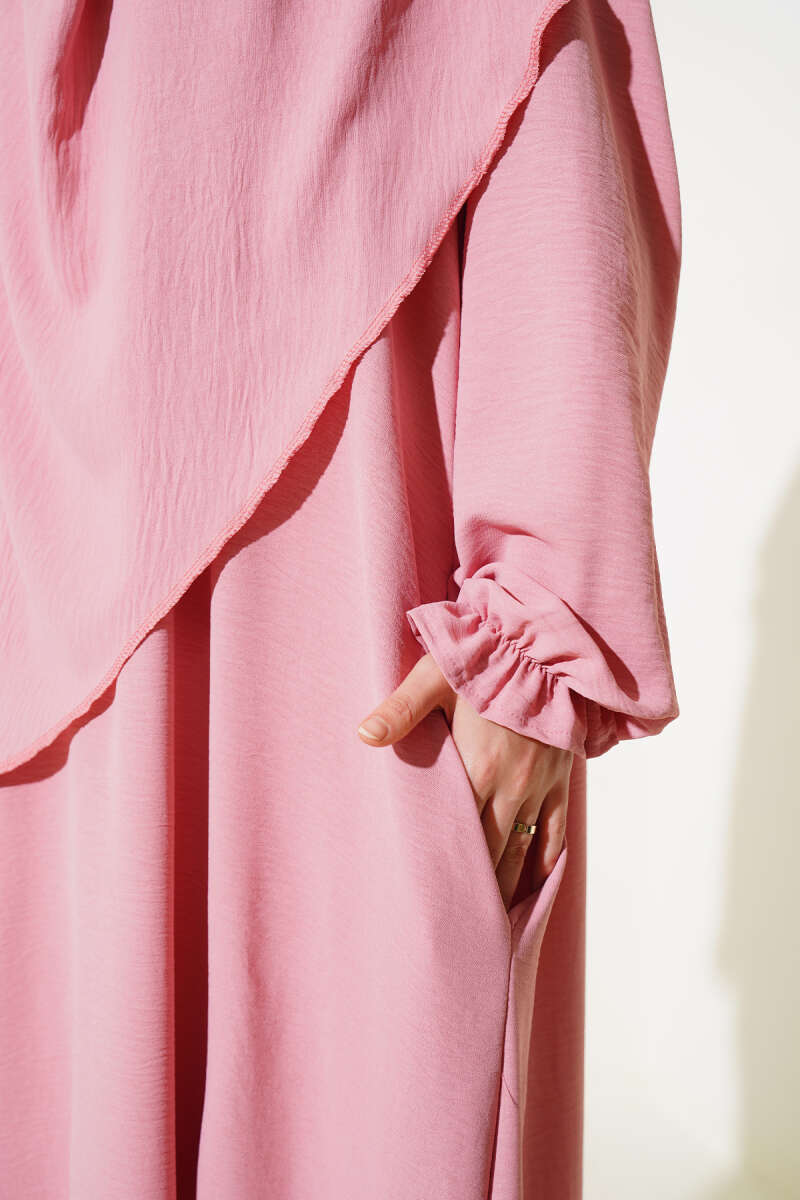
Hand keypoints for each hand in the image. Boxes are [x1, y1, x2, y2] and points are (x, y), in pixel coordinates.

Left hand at [357, 652, 572, 907]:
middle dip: (477, 893)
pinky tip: (535, 884)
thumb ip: (400, 709)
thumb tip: (362, 735)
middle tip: (460, 932)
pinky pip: (555, 830)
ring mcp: (540, 786)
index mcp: (477, 768)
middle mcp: (511, 787)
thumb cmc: (488, 659)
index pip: (458, 835)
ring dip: (507, 886)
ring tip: (492, 925)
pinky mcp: (561, 779)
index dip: (446, 871)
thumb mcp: (436, 677)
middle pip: (492, 854)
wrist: (548, 648)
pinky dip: (546, 860)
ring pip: (522, 849)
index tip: (434, 904)